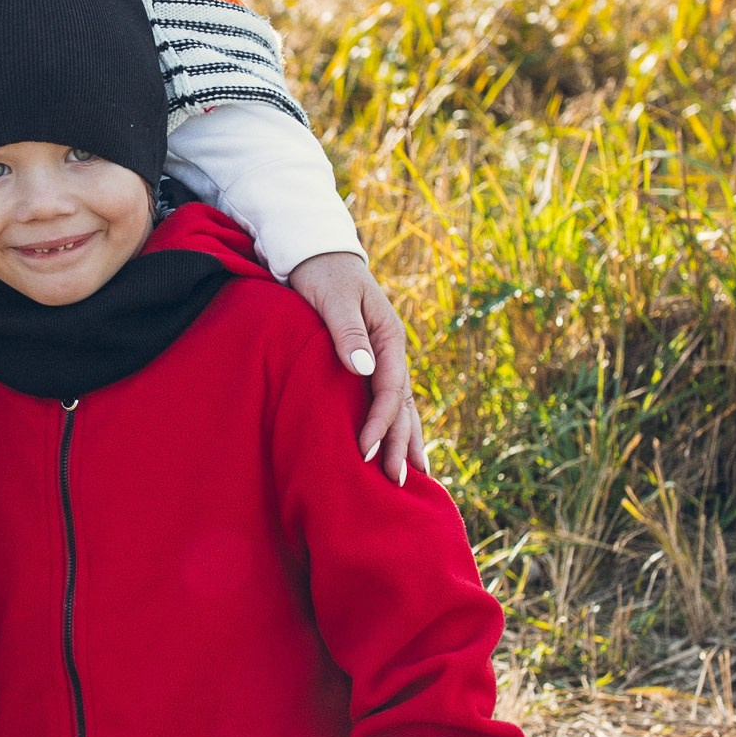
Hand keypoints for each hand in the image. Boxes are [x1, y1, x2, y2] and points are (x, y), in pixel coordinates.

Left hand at [286, 252, 425, 483]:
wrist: (318, 254)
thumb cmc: (322, 274)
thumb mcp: (332, 299)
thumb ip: (347, 332)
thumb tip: (364, 368)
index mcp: (389, 337)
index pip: (391, 390)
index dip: (380, 423)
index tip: (366, 452)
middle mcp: (393, 351)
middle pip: (403, 405)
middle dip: (402, 444)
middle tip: (397, 483)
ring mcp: (385, 358)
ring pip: (403, 406)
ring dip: (408, 440)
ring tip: (417, 477)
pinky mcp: (372, 362)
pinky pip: (390, 400)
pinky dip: (397, 426)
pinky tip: (400, 447)